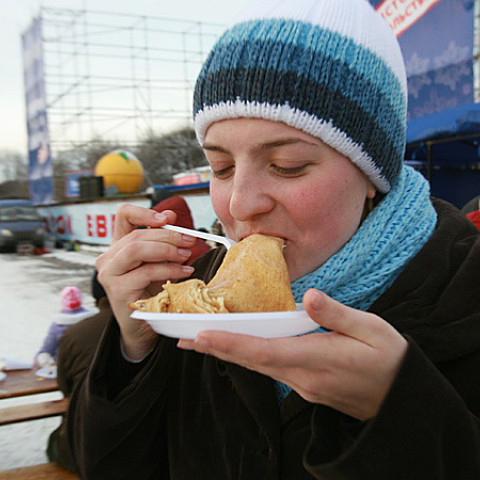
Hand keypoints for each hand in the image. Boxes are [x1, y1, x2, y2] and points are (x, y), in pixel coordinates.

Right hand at [96, 204, 196, 359]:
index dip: (144, 212)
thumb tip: (171, 215)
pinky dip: (169, 269)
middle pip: (136, 235)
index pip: (123, 216)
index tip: (167, 218)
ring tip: (185, 256)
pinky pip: (145, 272)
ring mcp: (110, 274)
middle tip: (190, 240)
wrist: (143, 326)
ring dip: (166, 250)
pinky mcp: (118, 290)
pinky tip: (184, 272)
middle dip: (168, 235)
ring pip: (136, 249)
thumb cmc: (151, 292)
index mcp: (118, 246)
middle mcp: (108, 258)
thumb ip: (162, 240)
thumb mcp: (158, 262)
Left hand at [178, 288, 407, 419]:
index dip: (229, 343)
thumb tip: (310, 296)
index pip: (262, 350)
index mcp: (316, 359)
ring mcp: (304, 386)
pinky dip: (250, 357)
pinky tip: (241, 348)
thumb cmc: (390, 359)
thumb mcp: (371, 330)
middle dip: (217, 348)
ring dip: (230, 353)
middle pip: (251, 360)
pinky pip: (271, 369)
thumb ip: (337, 314)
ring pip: (259, 366)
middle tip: (184, 339)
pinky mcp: (308, 387)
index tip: (200, 336)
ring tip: (203, 341)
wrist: (402, 399)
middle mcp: (303, 377)